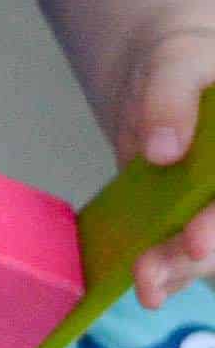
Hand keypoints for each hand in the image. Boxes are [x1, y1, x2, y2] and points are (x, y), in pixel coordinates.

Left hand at [113, 22, 214, 308]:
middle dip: (202, 252)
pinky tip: (150, 286)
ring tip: (145, 285)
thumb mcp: (176, 62)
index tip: (196, 241)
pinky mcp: (200, 219)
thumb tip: (163, 150)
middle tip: (154, 271)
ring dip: (183, 270)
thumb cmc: (182, 63)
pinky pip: (193, 251)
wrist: (165, 78)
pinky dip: (172, 271)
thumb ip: (171, 99)